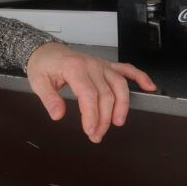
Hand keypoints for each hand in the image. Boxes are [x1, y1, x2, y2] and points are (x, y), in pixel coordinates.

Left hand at [25, 42, 155, 143]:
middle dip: (103, 118)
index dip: (92, 115)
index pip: (89, 95)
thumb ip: (49, 98)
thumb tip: (57, 114)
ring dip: (122, 106)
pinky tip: (149, 87)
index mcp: (74, 68)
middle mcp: (91, 65)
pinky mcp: (106, 66)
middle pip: (106, 95)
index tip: (90, 130)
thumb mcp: (38, 81)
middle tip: (96, 135)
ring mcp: (101, 65)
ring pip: (120, 85)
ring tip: (117, 122)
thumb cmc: (43, 65)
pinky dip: (140, 77)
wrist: (46, 50)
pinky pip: (127, 69)